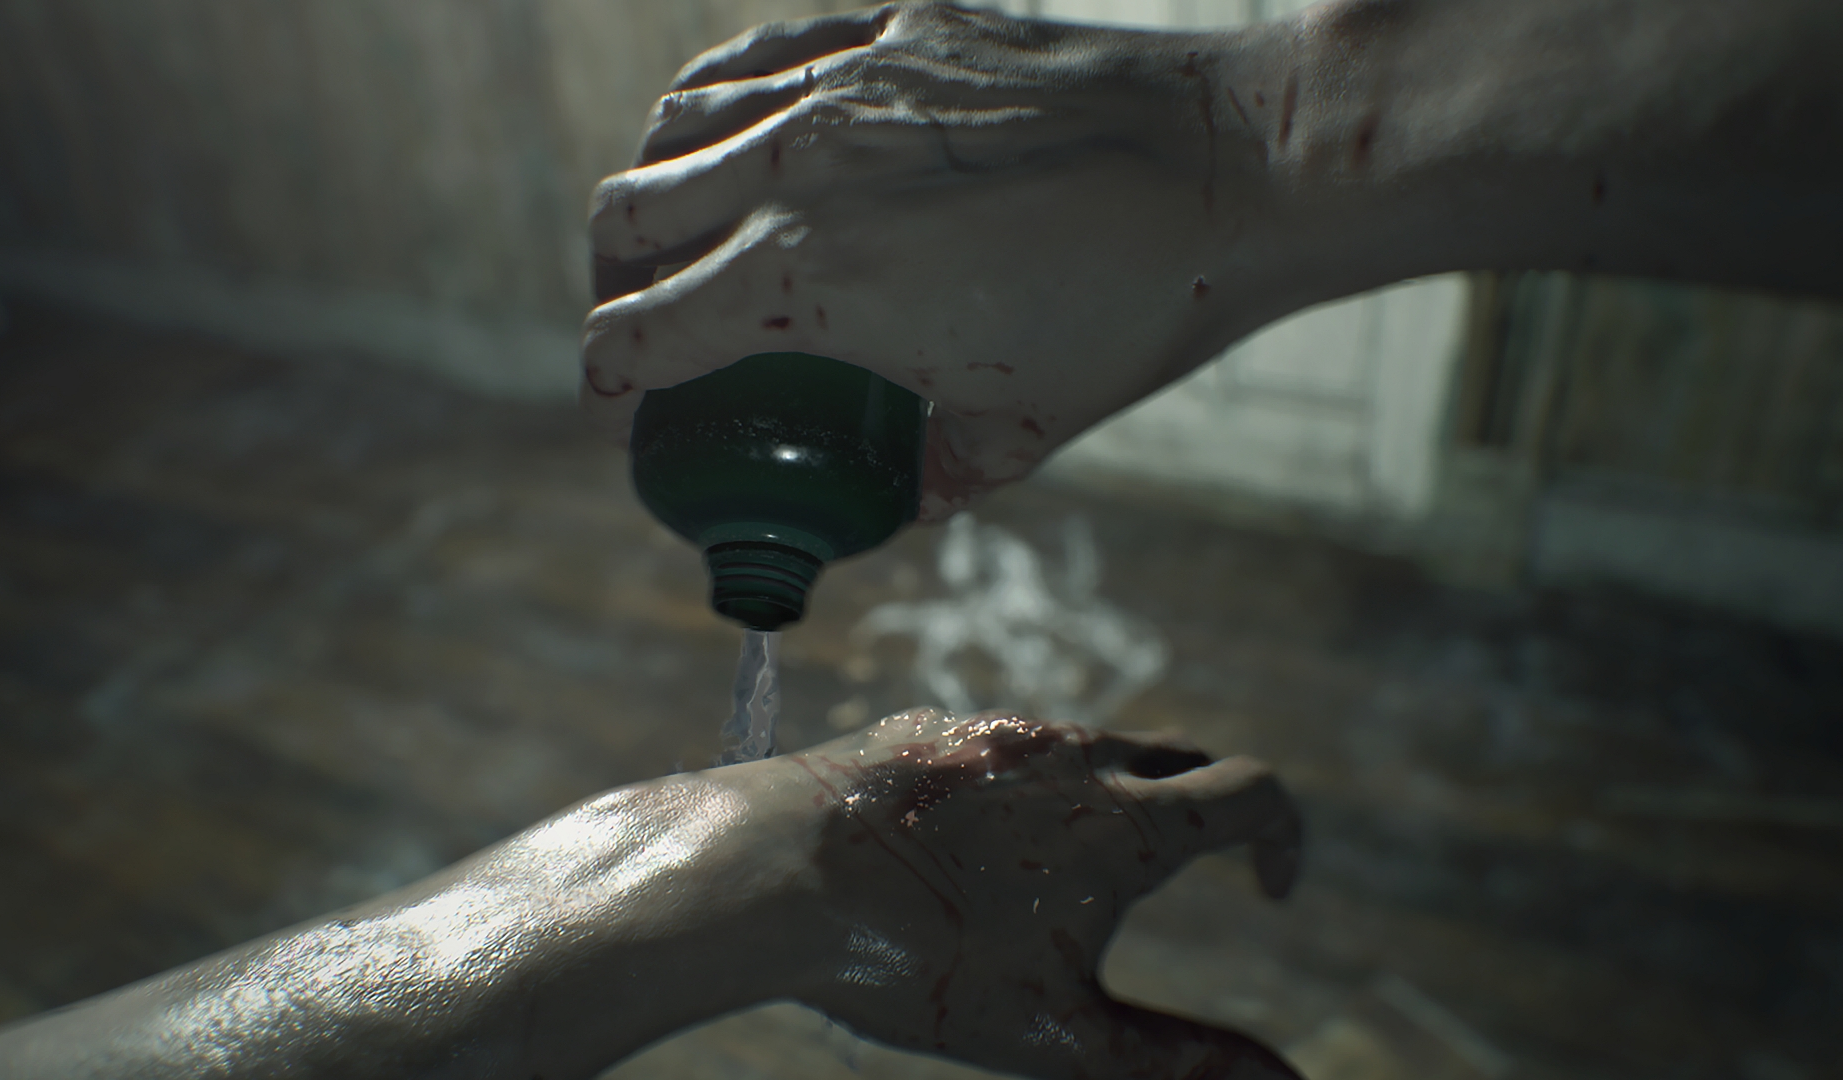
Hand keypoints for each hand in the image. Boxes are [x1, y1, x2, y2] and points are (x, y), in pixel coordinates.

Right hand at [583, 3, 1315, 519]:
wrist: (1233, 167)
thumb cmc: (1134, 304)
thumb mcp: (1023, 426)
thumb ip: (937, 472)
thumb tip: (900, 496)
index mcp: (814, 283)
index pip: (644, 333)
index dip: (609, 381)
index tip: (616, 404)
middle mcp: (801, 171)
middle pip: (629, 218)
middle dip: (608, 281)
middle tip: (638, 315)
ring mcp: (843, 83)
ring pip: (676, 121)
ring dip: (648, 183)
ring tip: (672, 220)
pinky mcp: (895, 25)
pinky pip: (759, 51)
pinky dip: (720, 98)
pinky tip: (737, 125)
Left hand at [777, 709, 1303, 1078]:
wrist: (767, 875)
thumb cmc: (917, 962)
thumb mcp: (1060, 1036)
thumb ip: (1180, 1061)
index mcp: (1127, 821)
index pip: (1254, 791)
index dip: (1283, 838)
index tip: (1268, 889)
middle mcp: (1075, 754)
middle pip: (1181, 758)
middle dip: (1207, 812)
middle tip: (1194, 875)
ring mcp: (1000, 731)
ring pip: (1088, 752)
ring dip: (1108, 802)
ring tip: (1061, 882)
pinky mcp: (932, 728)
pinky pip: (1008, 751)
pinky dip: (1027, 793)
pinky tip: (970, 856)